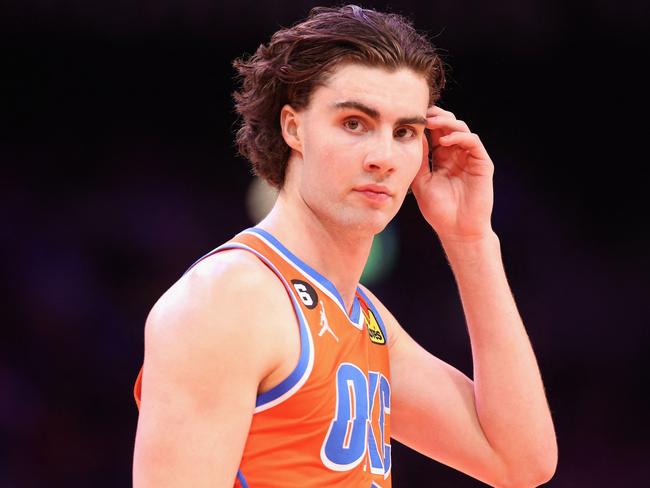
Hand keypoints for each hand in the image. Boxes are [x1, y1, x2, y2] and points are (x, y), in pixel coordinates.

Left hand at [411, 106, 494, 242]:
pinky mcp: (482, 164)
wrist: (457, 230)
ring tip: (432, 123)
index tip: (411, 117)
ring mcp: (470, 158)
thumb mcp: (422, 182)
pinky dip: (460, 137)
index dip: (426, 122)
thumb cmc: (439, 211)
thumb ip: (420, 160)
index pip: (436, 133)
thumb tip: (413, 138)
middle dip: (436, 116)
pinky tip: (446, 140)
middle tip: (422, 114)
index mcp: (443, 158)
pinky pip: (473, 142)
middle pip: (449, 125)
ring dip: (447, 123)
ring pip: (462, 129)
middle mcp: (457, 155)